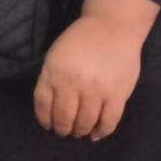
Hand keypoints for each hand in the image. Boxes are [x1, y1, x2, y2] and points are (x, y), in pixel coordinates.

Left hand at [33, 0, 159, 139]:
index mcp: (54, 72)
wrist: (112, 27)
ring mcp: (96, 91)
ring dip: (80, 131)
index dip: (44, 119)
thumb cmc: (81, 39)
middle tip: (64, 131)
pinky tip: (96, 134)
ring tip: (79, 131)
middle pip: (64, 117)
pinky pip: (108, 121)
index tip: (48, 125)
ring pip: (85, 122)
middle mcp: (73, 84)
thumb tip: (50, 107)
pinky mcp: (117, 95)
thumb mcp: (56, 55)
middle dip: (62, 129)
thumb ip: (51, 79)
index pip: (43, 104)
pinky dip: (101, 132)